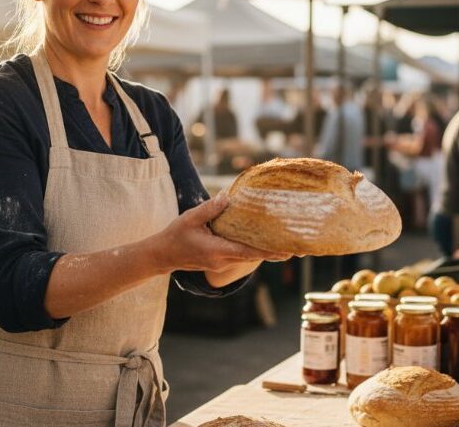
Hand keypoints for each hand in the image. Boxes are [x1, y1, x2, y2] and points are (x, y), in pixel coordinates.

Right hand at [149, 195, 291, 274]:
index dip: (269, 251)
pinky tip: (262, 245)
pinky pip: (240, 256)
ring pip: (248, 258)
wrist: (162, 255)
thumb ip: (210, 208)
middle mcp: (222, 260)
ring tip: (285, 248)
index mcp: (217, 250)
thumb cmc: (175, 235)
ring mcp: (221, 264)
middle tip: (297, 250)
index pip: (248, 251)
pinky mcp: (219, 262)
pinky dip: (252, 251)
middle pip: (253, 257)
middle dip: (274, 254)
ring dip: (265, 253)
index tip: (287, 251)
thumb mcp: (191, 218)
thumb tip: (228, 196)